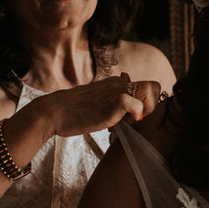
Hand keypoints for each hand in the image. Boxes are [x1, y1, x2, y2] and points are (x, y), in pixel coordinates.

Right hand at [44, 74, 160, 136]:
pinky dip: (134, 115)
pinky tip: (118, 124)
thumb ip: (113, 100)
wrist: (53, 113)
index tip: (130, 117)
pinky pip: (136, 104)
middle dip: (150, 106)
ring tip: (124, 122)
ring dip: (144, 110)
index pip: (146, 87)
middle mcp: (119, 83)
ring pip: (151, 91)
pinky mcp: (113, 102)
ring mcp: (117, 91)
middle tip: (131, 120)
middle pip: (154, 86)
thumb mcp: (98, 102)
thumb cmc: (73, 112)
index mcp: (116, 83)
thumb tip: (128, 102)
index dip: (145, 103)